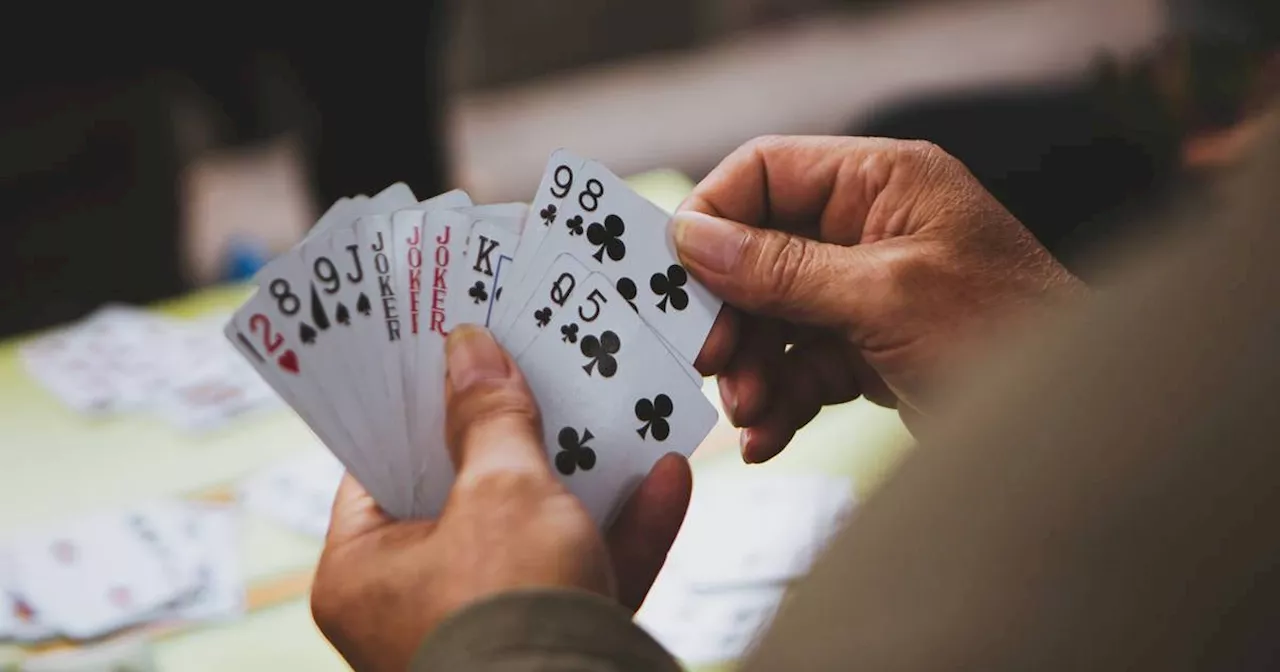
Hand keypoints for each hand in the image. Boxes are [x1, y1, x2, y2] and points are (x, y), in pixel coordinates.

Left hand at [311, 325, 692, 671]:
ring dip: (583, 474)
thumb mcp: (502, 492)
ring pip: (538, 531)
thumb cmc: (511, 615)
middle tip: (532, 364)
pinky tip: (665, 478)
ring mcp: (490, 625)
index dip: (419, 403)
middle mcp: (418, 605)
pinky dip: (625, 529)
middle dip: (513, 432)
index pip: (381, 466)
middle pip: (466, 493)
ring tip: (612, 409)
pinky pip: (586, 572)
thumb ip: (491, 419)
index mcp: (366, 574)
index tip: (450, 353)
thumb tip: (471, 352)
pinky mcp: (554, 642)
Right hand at [678, 136, 1084, 460]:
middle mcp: (868, 230)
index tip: (675, 276)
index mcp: (882, 182)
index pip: (766, 173)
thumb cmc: (1012, 337)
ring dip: (749, 370)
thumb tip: (694, 239)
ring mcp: (865, 294)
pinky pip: (798, 369)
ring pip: (771, 319)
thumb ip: (783, 268)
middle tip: (709, 362)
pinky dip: (778, 402)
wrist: (1078, 431)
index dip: (712, 218)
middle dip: (730, 315)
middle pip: (756, 255)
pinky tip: (766, 437)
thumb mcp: (885, 297)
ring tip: (749, 412)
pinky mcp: (867, 352)